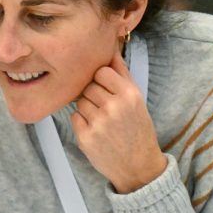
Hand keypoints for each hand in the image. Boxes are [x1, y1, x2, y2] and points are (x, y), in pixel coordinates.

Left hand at [72, 51, 166, 193]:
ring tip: (102, 119)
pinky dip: (81, 122)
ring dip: (87, 108)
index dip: (101, 79)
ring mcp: (99, 123)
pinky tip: (96, 130)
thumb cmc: (137, 129)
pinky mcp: (86, 138)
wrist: (138, 167)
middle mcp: (114, 108)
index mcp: (130, 95)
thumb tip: (109, 46)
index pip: (101, 71)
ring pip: (79, 101)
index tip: (107, 89)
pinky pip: (74, 117)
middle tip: (105, 108)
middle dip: (93, 94)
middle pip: (88, 86)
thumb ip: (121, 74)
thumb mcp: (136, 100)